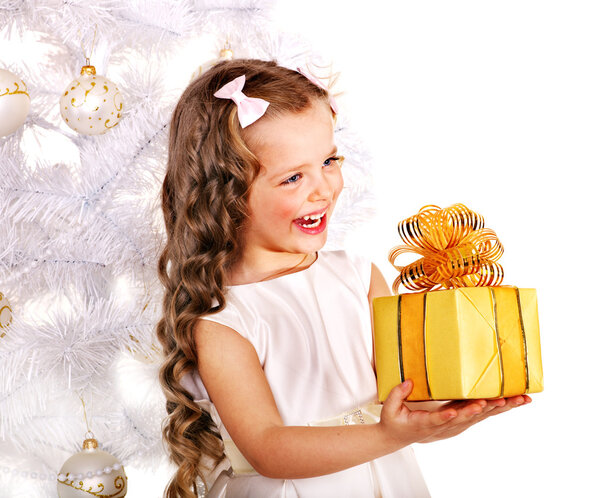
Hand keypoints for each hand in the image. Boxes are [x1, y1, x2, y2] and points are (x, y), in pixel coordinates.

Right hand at [378, 379, 531, 445]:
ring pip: (481, 415)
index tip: (457, 412)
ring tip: (519, 400)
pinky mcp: (460, 419)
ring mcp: (455, 423)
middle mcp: (446, 425)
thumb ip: (396, 395)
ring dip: (501, 407)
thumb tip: (408, 382)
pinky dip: (498, 407)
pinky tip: (513, 401)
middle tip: (503, 400)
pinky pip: (482, 413)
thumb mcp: (389, 409)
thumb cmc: (395, 421)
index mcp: (427, 423)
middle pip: (469, 417)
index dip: (449, 416)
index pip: (440, 419)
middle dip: (487, 407)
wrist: (400, 437)